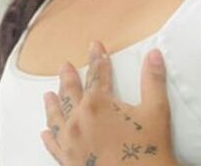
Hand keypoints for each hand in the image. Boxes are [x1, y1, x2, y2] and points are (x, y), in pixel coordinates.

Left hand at [41, 41, 176, 165]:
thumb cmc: (147, 147)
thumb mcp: (157, 109)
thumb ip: (153, 80)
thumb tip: (154, 55)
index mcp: (99, 105)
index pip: (98, 75)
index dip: (98, 58)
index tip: (95, 45)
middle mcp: (79, 121)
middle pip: (71, 93)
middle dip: (69, 78)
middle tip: (64, 66)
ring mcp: (71, 142)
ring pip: (57, 118)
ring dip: (53, 104)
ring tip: (48, 94)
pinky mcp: (69, 160)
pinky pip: (53, 145)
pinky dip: (48, 137)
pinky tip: (44, 132)